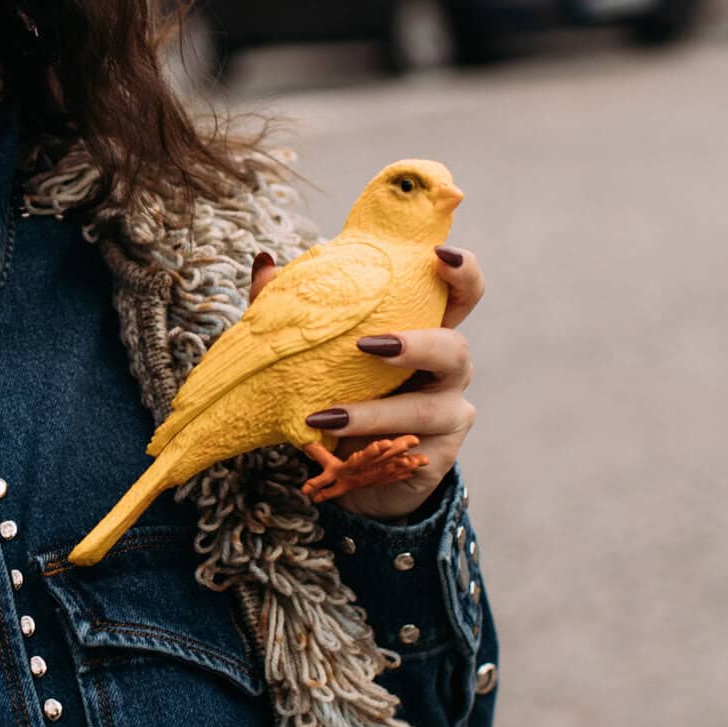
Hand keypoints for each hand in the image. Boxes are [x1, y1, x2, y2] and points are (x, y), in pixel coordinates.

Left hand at [247, 245, 482, 520]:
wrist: (356, 471)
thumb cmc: (342, 395)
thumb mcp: (317, 350)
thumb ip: (293, 309)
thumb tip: (265, 262)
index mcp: (428, 331)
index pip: (462, 295)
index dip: (461, 272)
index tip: (437, 255)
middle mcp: (448, 370)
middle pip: (454, 348)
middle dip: (416, 345)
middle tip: (367, 345)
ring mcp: (449, 413)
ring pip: (425, 408)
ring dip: (374, 411)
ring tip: (328, 415)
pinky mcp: (438, 456)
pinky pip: (410, 451)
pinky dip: (369, 447)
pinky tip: (336, 449)